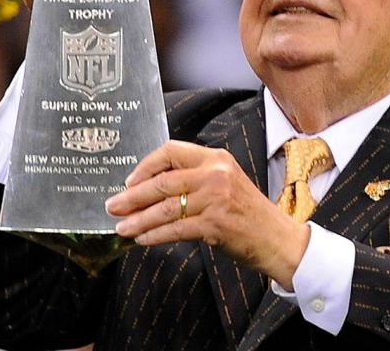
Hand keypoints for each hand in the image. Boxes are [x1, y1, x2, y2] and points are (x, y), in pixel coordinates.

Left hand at [105, 141, 310, 288]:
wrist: (276, 238)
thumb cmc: (247, 212)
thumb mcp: (224, 183)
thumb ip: (194, 179)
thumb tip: (149, 188)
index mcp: (216, 158)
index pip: (171, 151)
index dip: (146, 166)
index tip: (129, 181)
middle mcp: (215, 173)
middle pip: (163, 181)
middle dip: (132, 196)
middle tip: (112, 205)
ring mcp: (215, 198)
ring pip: (165, 208)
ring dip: (138, 219)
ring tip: (121, 226)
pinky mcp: (214, 223)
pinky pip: (175, 229)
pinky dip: (154, 235)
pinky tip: (142, 239)